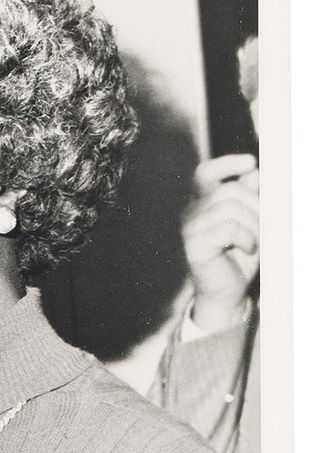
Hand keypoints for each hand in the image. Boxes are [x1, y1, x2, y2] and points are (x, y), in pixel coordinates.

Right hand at [182, 152, 259, 333]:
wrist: (227, 290)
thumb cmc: (238, 255)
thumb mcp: (250, 221)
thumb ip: (250, 196)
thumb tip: (255, 172)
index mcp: (203, 202)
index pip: (206, 173)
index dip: (226, 163)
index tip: (250, 162)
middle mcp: (192, 212)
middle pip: (230, 191)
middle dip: (256, 207)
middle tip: (262, 228)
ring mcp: (190, 228)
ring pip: (231, 209)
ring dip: (253, 226)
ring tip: (253, 241)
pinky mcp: (194, 245)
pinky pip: (228, 229)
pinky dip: (246, 238)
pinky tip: (245, 248)